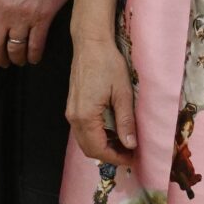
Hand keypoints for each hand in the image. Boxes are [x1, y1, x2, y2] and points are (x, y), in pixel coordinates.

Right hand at [66, 34, 137, 164]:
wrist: (91, 44)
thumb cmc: (108, 64)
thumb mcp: (123, 93)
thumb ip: (126, 121)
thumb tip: (131, 145)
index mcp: (86, 116)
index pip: (98, 149)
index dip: (116, 158)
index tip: (132, 158)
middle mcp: (74, 117)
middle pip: (89, 149)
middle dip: (109, 155)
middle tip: (130, 154)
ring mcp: (71, 111)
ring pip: (85, 140)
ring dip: (103, 146)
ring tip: (124, 144)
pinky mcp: (73, 106)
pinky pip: (83, 130)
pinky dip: (97, 136)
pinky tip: (112, 131)